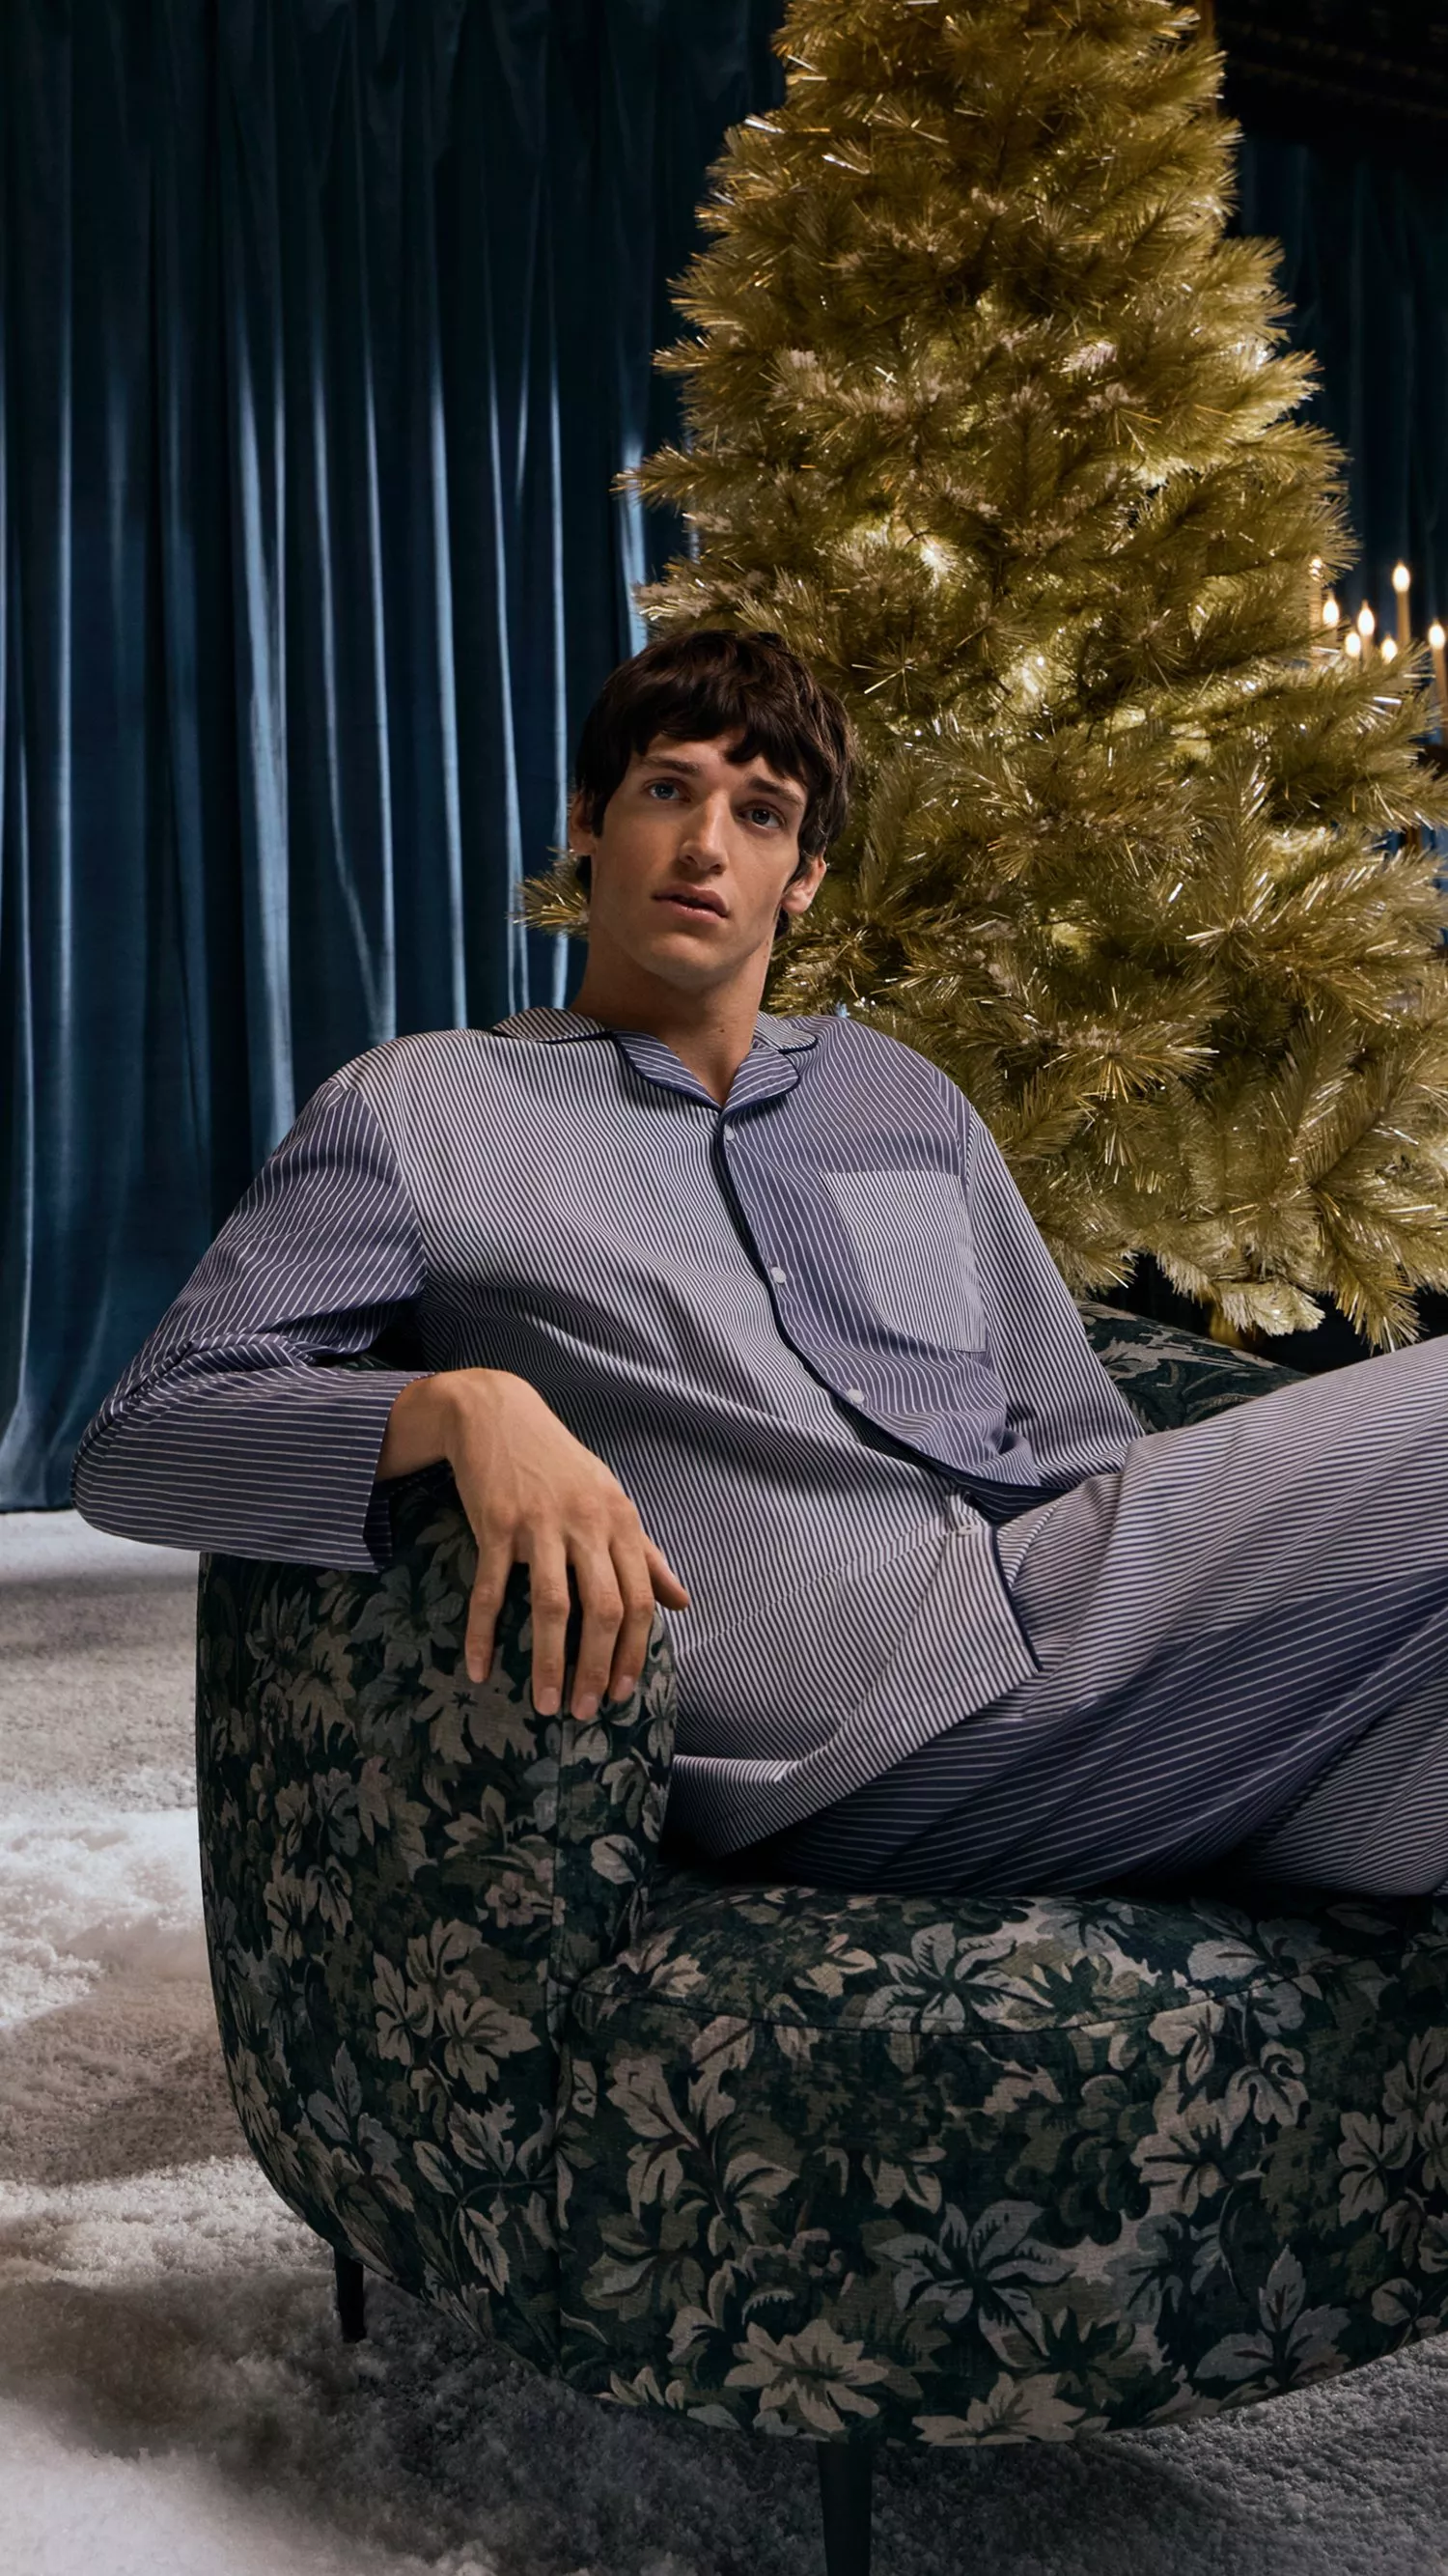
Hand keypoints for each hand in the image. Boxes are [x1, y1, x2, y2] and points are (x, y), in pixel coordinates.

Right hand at [378, 1370, 689, 1718]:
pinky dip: (482, 1633)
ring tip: (546, 1704)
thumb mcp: (610, 1500)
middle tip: (587, 1710)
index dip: (634, 1651)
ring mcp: (540, 1523)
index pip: (640, 1599)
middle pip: (603, 1609)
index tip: (624, 1692)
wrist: (496, 1413)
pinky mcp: (495, 1523)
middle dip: (598, 1668)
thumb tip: (682, 1601)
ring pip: (551, 1606)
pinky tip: (478, 1669)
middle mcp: (586, 1523)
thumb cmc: (559, 1464)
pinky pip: (489, 1589)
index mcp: (620, 1521)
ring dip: (549, 1662)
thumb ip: (646, 1554)